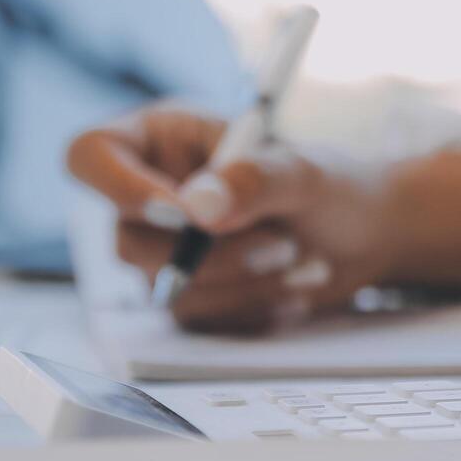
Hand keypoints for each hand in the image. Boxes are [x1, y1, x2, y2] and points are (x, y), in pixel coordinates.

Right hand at [67, 104, 460, 333]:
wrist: (370, 235)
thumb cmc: (334, 184)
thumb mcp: (303, 171)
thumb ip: (253, 180)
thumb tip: (198, 207)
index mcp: (161, 141)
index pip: (91, 156)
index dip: (120, 188)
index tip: (182, 212)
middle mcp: (153, 195)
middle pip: (129, 240)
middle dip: (214, 253)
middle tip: (281, 241)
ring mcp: (169, 251)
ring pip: (168, 288)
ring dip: (243, 282)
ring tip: (298, 257)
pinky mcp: (196, 296)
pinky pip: (202, 320)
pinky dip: (254, 308)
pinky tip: (293, 287)